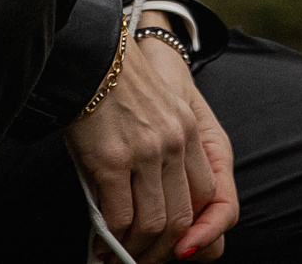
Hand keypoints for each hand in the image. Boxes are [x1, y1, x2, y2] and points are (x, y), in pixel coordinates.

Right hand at [64, 20, 237, 261]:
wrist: (91, 58)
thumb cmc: (120, 87)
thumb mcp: (160, 113)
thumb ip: (167, 155)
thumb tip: (153, 212)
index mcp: (193, 132)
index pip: (210, 195)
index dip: (199, 229)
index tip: (183, 248)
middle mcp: (175, 144)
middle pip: (183, 218)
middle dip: (163, 250)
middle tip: (143, 258)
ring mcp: (146, 154)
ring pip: (153, 224)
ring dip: (136, 249)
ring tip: (120, 255)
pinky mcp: (112, 160)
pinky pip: (119, 217)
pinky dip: (112, 237)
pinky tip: (102, 240)